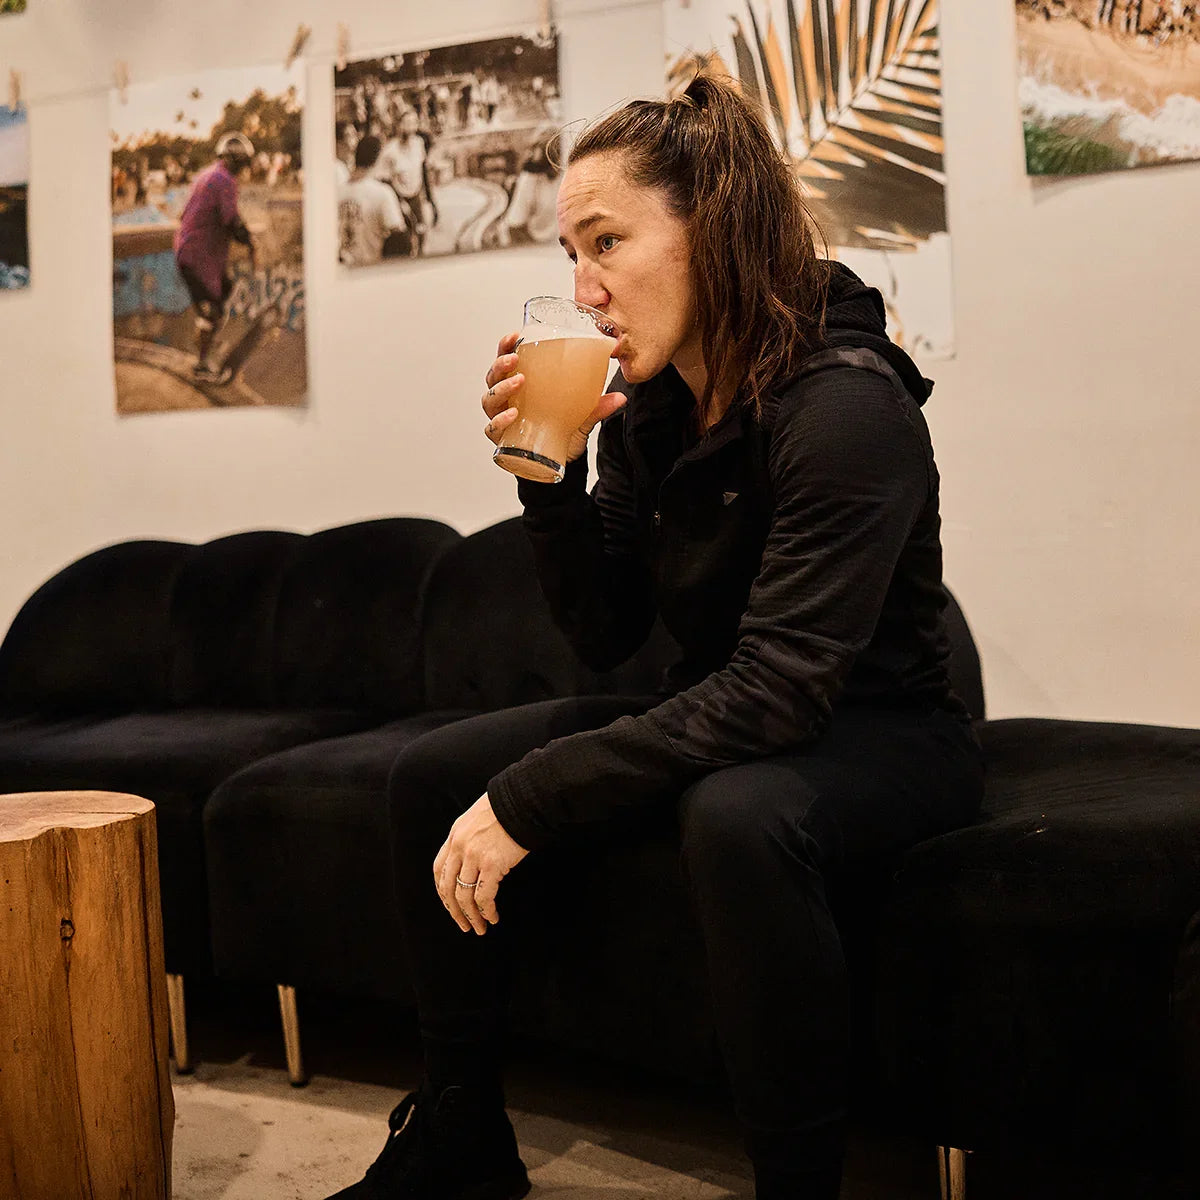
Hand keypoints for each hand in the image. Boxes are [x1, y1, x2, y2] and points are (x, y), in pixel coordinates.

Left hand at [433, 794, 528, 934]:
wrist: (523, 800)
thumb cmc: (508, 807)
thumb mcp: (478, 818)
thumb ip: (470, 837)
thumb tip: (472, 859)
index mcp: (455, 835)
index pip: (439, 869)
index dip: (442, 891)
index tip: (449, 905)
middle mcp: (460, 847)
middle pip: (448, 887)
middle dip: (454, 911)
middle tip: (463, 924)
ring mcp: (474, 856)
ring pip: (464, 896)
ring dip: (471, 916)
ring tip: (479, 928)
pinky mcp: (491, 864)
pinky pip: (483, 896)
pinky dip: (486, 911)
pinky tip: (493, 917)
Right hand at [482, 333, 626, 461]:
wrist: (558, 462)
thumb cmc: (562, 430)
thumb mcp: (581, 416)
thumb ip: (597, 406)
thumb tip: (622, 397)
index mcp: (520, 385)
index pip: (507, 360)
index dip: (505, 346)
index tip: (515, 335)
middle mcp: (506, 399)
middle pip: (493, 376)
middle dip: (501, 364)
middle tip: (515, 359)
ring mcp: (501, 418)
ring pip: (489, 399)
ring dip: (501, 388)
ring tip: (518, 381)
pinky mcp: (501, 439)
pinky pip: (492, 428)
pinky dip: (499, 420)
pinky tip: (513, 415)